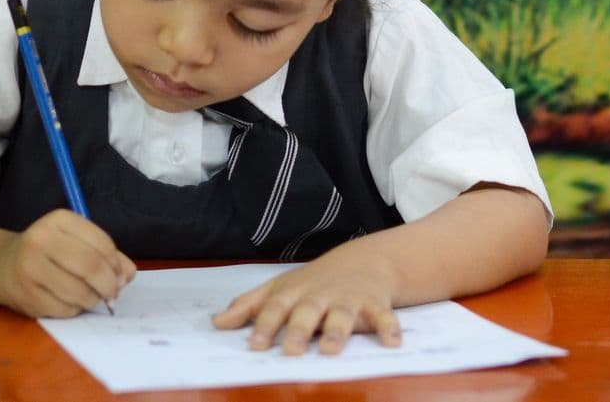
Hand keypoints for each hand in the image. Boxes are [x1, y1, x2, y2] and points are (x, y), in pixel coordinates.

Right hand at [0, 209, 134, 317]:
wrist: (3, 265)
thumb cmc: (49, 252)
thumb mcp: (77, 241)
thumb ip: (107, 254)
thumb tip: (128, 274)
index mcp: (59, 220)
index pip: (101, 243)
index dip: (116, 264)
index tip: (120, 276)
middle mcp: (41, 240)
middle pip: (90, 266)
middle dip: (109, 285)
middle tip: (113, 293)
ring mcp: (30, 269)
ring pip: (79, 291)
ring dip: (93, 299)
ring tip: (90, 296)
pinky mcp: (26, 296)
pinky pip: (65, 309)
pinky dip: (75, 309)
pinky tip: (69, 302)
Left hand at [212, 247, 403, 354]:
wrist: (365, 259)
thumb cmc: (314, 281)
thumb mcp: (280, 288)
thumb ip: (249, 306)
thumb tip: (216, 323)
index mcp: (295, 292)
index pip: (276, 307)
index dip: (265, 325)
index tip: (254, 344)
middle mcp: (321, 295)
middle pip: (308, 311)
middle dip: (300, 329)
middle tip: (292, 350)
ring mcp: (348, 298)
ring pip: (343, 315)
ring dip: (338, 331)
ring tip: (332, 349)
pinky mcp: (375, 304)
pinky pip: (384, 316)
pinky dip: (389, 328)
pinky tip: (392, 342)